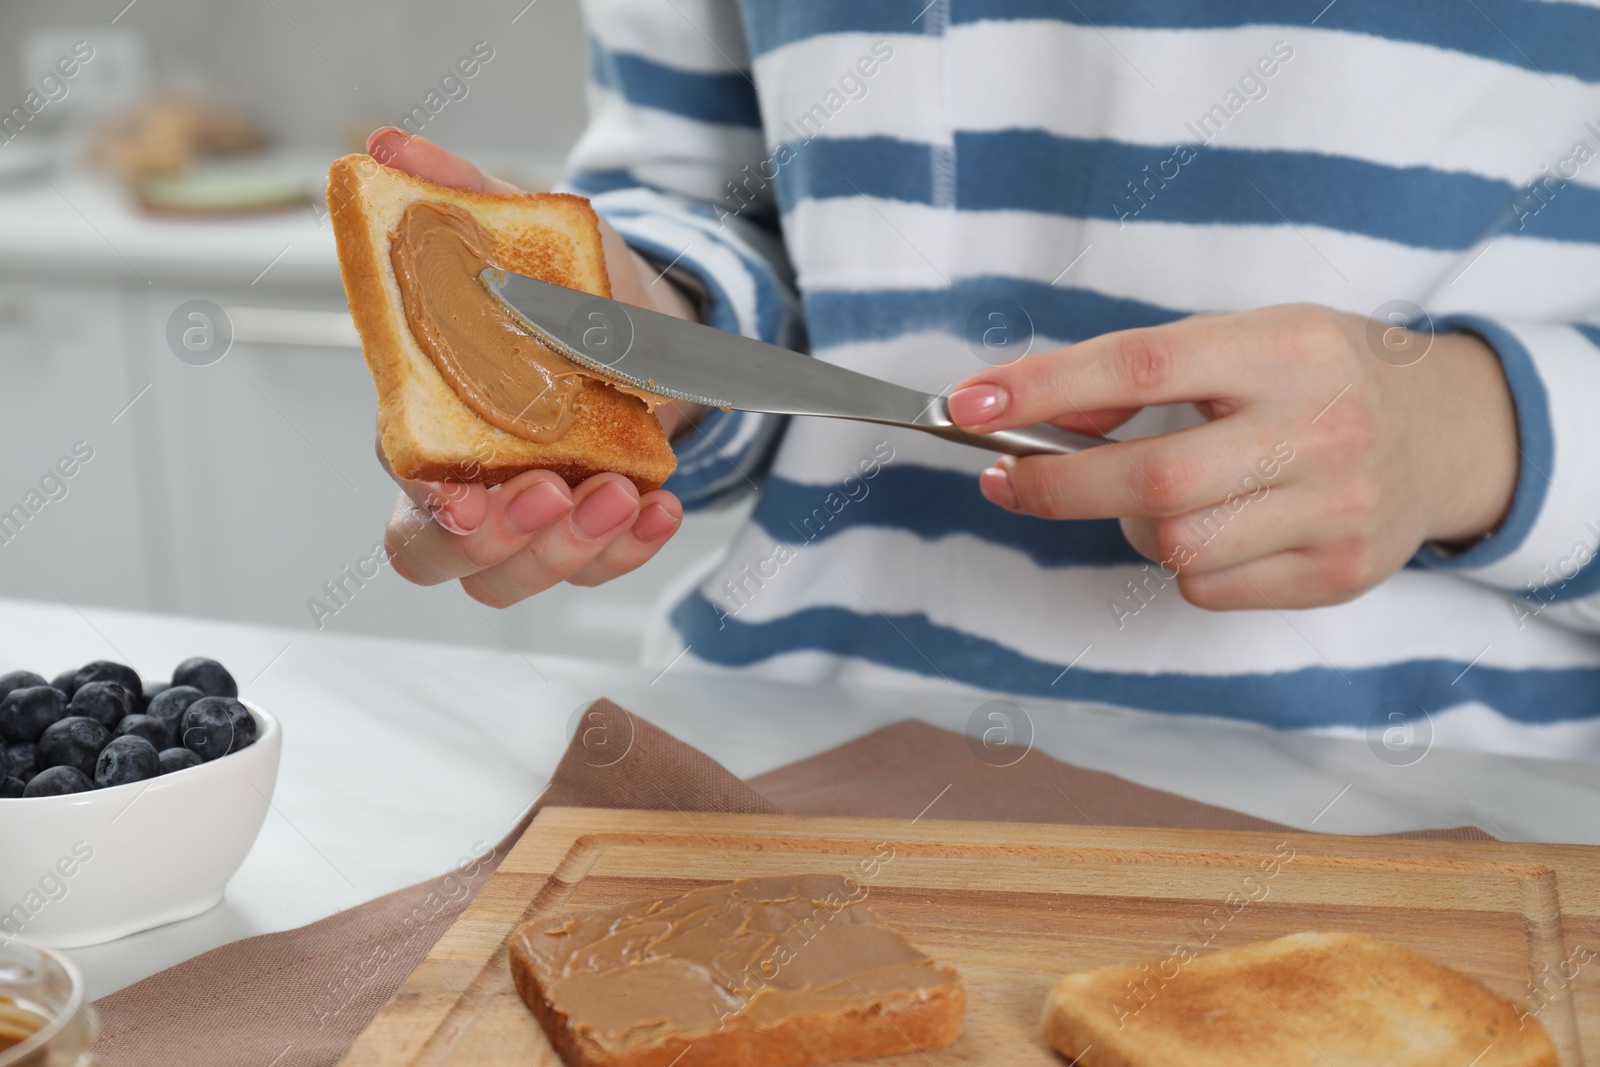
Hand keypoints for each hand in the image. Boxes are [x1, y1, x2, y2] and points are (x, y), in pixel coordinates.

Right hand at [365, 127, 696, 605]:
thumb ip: (457, 193)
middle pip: (449, 560)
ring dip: (571, 549)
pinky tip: (660, 507)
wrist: (644, 318)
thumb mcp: (521, 231)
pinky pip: (596, 570)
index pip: (410, 490)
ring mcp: (531, 515)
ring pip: (520, 578)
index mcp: (434, 421)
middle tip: (555, 492)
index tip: (466, 497)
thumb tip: (389, 147)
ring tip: (621, 492)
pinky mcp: (588, 530)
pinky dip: (629, 550)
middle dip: (501, 542)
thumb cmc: (564, 286)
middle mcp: (474, 483)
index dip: (430, 508)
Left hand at [947, 304, 1519, 610]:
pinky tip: (1217, 528)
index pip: (1143, 364)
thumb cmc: (1322, 377)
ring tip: (1156, 495)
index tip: (968, 402)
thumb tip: (1038, 415)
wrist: (1451, 434)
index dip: (1043, 387)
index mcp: (1287, 348)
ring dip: (1132, 524)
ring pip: (1175, 545)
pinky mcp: (1337, 574)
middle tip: (1009, 479)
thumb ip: (1148, 372)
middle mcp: (1318, 429)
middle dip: (1057, 485)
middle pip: (1151, 480)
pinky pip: (1209, 588)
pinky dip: (1185, 564)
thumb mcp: (1247, 339)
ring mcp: (1334, 510)